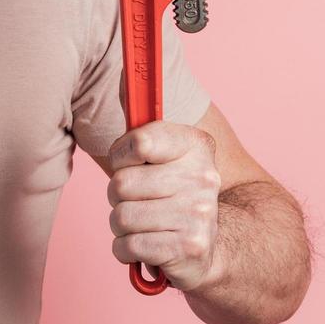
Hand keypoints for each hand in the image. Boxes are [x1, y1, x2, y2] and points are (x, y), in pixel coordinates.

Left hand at [106, 120, 221, 291]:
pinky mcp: (189, 248)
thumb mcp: (160, 153)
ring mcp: (198, 214)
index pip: (139, 142)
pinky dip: (126, 250)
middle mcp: (203, 177)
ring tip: (144, 224)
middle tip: (139, 201)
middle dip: (118, 196)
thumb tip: (121, 73)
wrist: (206, 248)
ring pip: (120, 217)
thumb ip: (138, 121)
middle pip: (121, 183)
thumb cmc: (169, 194)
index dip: (122, 156)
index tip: (131, 163)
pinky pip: (126, 246)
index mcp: (196, 146)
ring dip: (122, 226)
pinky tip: (147, 246)